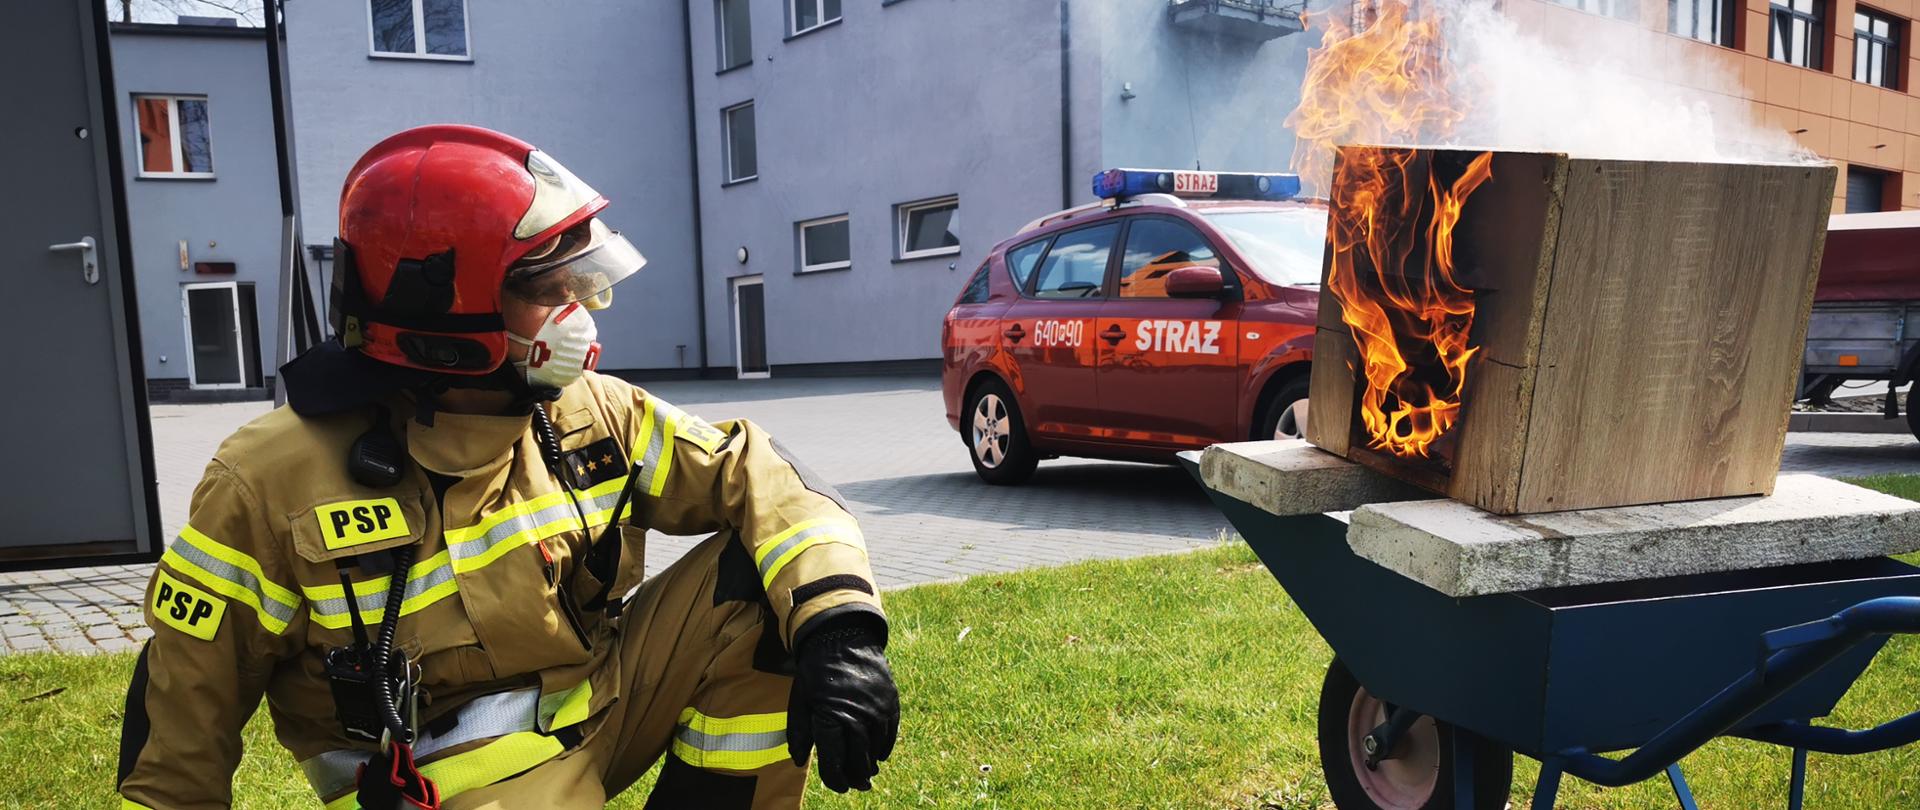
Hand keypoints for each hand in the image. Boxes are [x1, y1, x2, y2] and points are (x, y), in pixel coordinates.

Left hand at [787, 619, 898, 791]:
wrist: (842, 637)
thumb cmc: (815, 671)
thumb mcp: (800, 700)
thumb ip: (799, 733)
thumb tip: (799, 761)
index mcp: (830, 719)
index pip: (835, 762)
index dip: (835, 779)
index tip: (837, 785)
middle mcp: (857, 718)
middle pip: (859, 762)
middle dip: (855, 777)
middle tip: (854, 784)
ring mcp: (876, 710)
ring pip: (876, 751)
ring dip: (870, 764)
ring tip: (865, 772)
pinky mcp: (890, 702)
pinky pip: (890, 735)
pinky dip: (884, 748)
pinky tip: (877, 755)